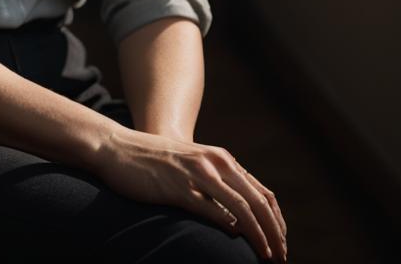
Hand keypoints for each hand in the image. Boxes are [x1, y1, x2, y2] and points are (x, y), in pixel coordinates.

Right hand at [95, 125, 287, 260]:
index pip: (262, 192)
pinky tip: (236, 240)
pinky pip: (211, 209)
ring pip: (241, 207)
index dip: (276, 220)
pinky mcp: (178, 188)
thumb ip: (215, 182)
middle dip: (275, 231)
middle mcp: (214, 162)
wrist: (118, 147)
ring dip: (259, 234)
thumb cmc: (155, 161)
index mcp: (220, 158)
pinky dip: (229, 226)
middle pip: (258, 200)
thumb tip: (238, 215)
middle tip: (282, 256)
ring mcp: (196, 174)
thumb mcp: (192, 165)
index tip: (282, 242)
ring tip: (267, 255)